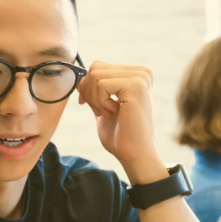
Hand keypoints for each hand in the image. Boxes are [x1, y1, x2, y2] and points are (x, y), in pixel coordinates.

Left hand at [75, 62, 165, 181]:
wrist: (134, 155)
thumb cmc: (120, 135)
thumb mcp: (103, 106)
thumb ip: (94, 90)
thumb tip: (79, 78)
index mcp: (137, 74)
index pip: (98, 66)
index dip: (88, 87)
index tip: (94, 107)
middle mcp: (142, 72)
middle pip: (95, 68)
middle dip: (90, 92)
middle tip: (104, 112)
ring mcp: (140, 78)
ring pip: (96, 75)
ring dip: (95, 99)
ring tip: (110, 113)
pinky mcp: (136, 86)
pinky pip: (101, 84)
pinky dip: (100, 102)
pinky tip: (114, 113)